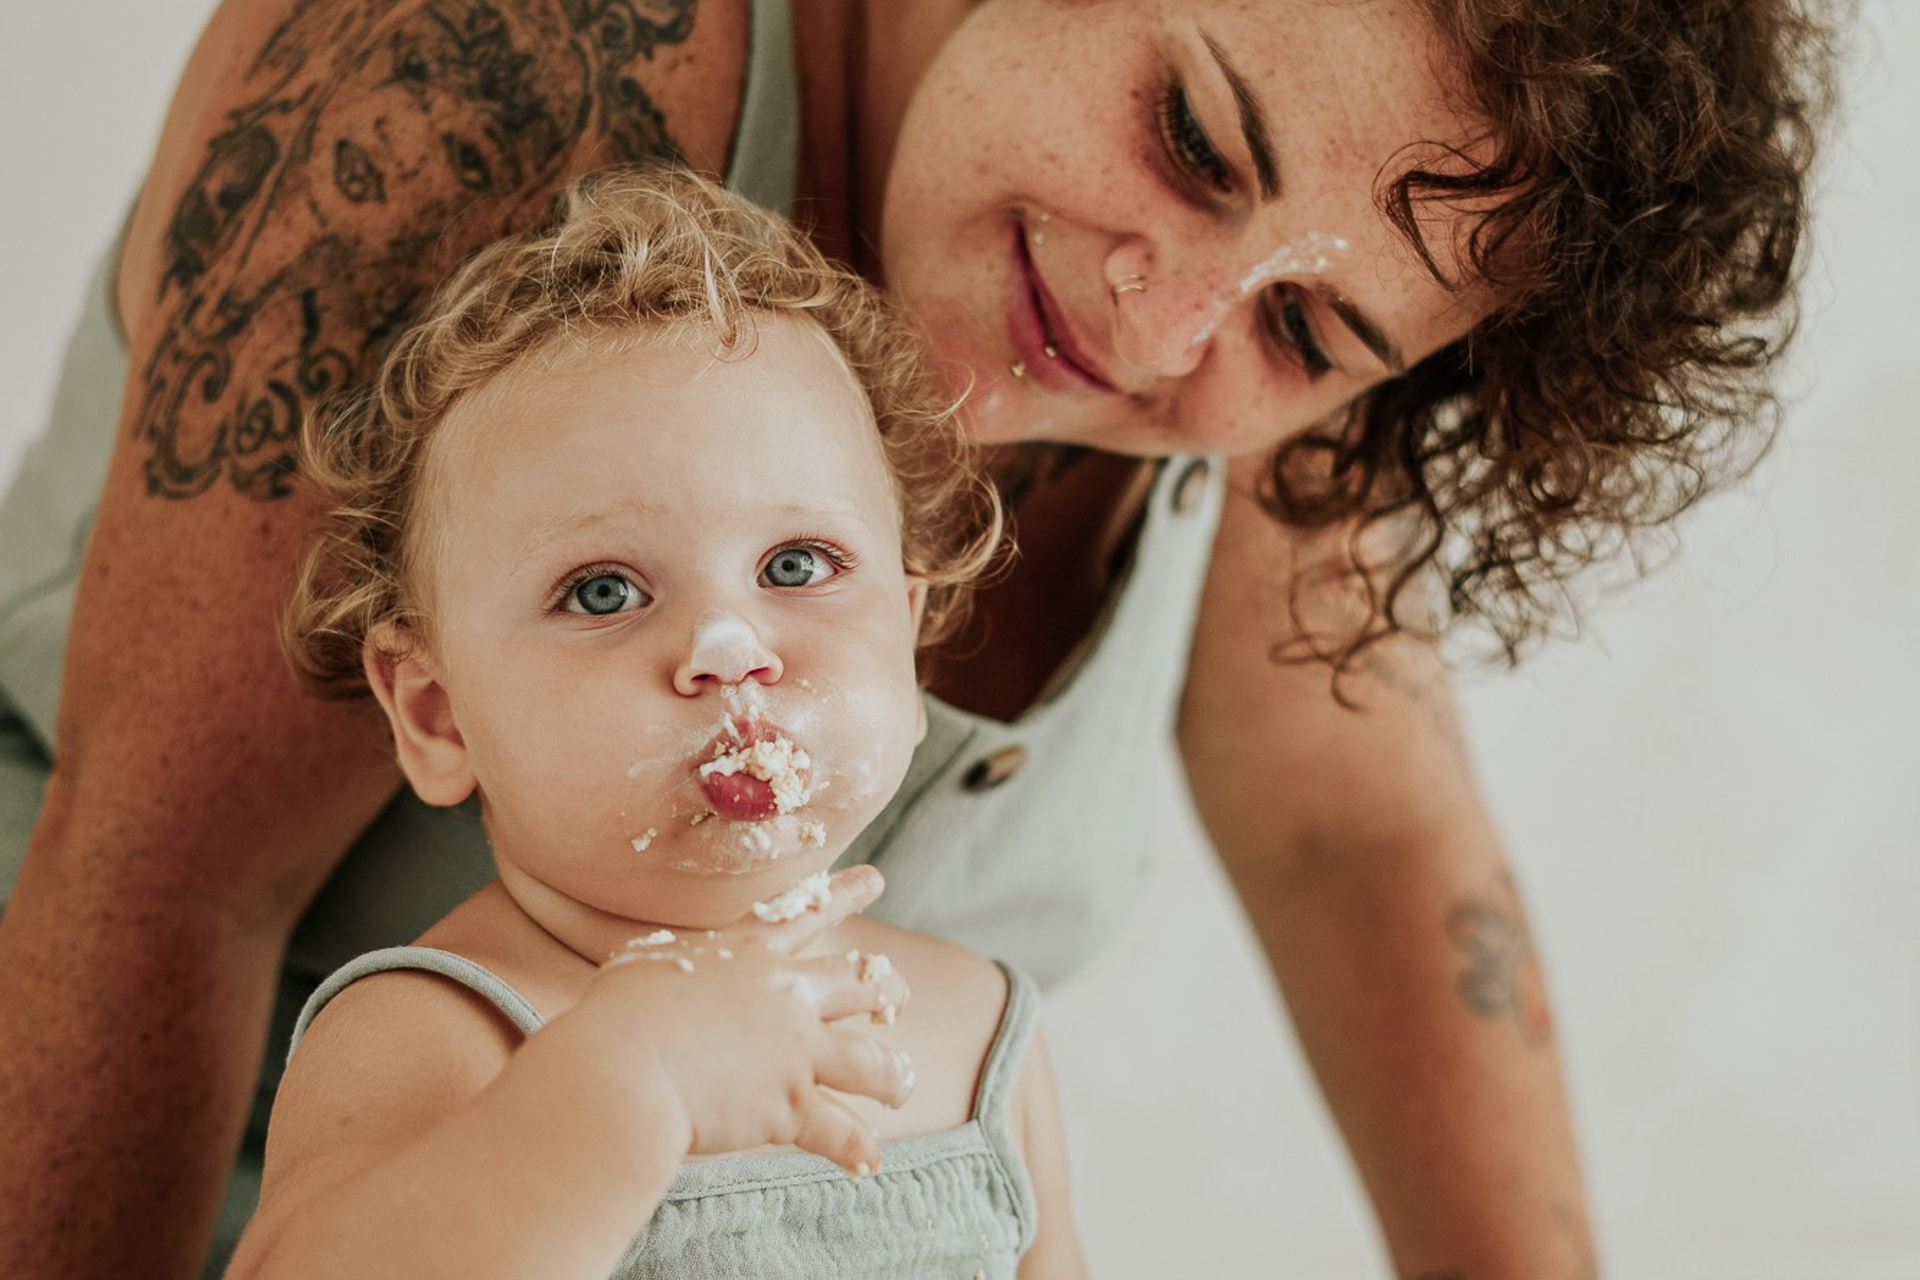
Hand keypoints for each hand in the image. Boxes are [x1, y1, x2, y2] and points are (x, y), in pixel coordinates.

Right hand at [566, 866, 912, 1174]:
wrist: (622, 1068)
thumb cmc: (614, 1017)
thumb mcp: (641, 969)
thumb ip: (668, 971)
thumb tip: (659, 979)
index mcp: (747, 955)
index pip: (803, 915)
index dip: (843, 895)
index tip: (875, 880)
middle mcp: (784, 996)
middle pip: (859, 982)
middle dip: (887, 989)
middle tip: (899, 997)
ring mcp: (796, 1051)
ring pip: (872, 1059)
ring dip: (893, 1074)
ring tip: (901, 1085)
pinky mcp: (793, 1105)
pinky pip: (842, 1132)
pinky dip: (858, 1149)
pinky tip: (869, 1161)